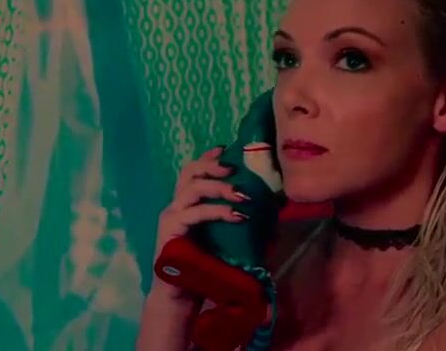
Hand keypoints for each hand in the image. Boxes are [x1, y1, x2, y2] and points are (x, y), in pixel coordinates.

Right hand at [151, 146, 249, 299]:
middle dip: (212, 165)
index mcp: (187, 205)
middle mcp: (176, 205)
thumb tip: (274, 219)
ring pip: (192, 187)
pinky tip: (235, 215)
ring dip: (219, 186)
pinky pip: (195, 212)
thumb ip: (244, 229)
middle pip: (189, 171)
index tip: (227, 149)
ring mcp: (172, 216)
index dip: (209, 158)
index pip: (194, 171)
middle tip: (234, 169)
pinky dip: (217, 210)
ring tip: (242, 195)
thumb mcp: (228, 244)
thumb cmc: (203, 270)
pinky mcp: (171, 229)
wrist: (181, 296)